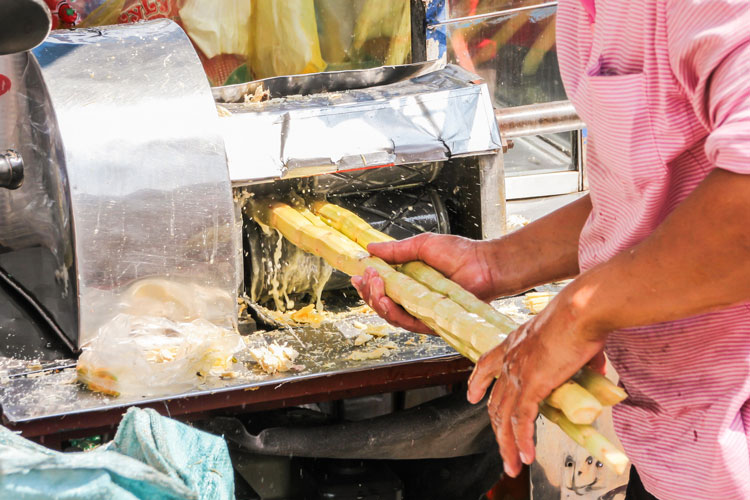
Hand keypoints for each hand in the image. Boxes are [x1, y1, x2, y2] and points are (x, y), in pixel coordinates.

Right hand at [351, 233, 501, 333]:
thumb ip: (396, 250)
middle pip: (381, 304)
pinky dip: (393, 311)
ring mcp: (422, 312)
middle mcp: (414, 299)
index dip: (368, 283)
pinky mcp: (432, 323)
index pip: (382, 288)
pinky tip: (385, 298)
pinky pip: (407, 323)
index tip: (360, 272)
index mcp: (410, 281)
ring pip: (390, 315)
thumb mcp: (423, 245)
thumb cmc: (461, 253)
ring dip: (377, 301)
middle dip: (369, 292)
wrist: (486, 265)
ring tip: (375, 285)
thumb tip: (370, 248)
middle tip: (366, 277)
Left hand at [466, 286, 608, 476]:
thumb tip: (595, 368)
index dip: (478, 382)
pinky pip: (522, 420)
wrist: (582, 309)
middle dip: (496, 428)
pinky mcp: (532, 384)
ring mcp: (518, 372)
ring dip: (507, 445)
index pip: (486, 364)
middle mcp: (510, 358)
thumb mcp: (573, 337)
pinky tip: (525, 456)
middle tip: (501, 447)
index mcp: (515, 343)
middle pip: (495, 400)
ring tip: (511, 465)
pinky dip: (522, 441)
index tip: (472, 396)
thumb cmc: (582, 315)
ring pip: (504, 417)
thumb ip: (581, 357)